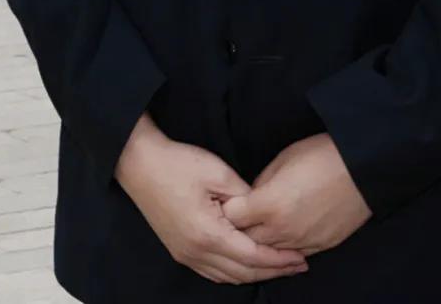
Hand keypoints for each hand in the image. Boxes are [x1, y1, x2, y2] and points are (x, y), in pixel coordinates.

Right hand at [114, 114, 309, 285]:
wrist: (140, 164)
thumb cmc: (178, 164)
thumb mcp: (218, 173)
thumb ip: (246, 197)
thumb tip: (264, 212)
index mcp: (208, 234)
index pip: (253, 256)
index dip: (279, 259)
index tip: (300, 258)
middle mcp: (196, 252)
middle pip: (242, 272)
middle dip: (272, 270)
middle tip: (298, 265)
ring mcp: (185, 255)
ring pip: (227, 277)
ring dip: (254, 274)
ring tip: (278, 266)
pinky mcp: (179, 250)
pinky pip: (212, 272)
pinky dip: (234, 273)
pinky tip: (247, 266)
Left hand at [221, 133, 371, 256]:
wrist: (363, 167)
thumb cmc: (323, 155)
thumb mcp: (283, 159)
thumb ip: (261, 182)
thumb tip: (252, 197)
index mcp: (269, 204)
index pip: (231, 217)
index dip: (227, 208)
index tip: (228, 202)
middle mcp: (282, 229)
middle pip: (247, 240)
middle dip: (240, 229)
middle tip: (241, 216)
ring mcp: (302, 241)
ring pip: (269, 253)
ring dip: (263, 240)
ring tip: (263, 225)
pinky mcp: (320, 246)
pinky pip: (293, 254)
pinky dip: (285, 247)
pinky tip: (286, 234)